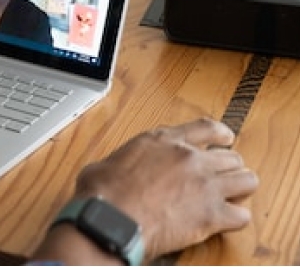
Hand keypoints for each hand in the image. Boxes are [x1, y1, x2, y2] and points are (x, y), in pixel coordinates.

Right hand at [73, 117, 257, 260]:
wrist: (110, 219)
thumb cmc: (103, 193)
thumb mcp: (110, 162)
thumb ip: (126, 161)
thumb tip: (118, 170)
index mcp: (162, 140)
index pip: (204, 128)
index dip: (220, 133)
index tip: (226, 138)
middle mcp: (188, 158)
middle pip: (231, 156)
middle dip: (229, 167)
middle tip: (223, 176)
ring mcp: (204, 185)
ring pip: (246, 181)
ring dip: (240, 188)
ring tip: (232, 196)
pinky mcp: (211, 215)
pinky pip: (242, 216)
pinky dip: (236, 219)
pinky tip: (226, 222)